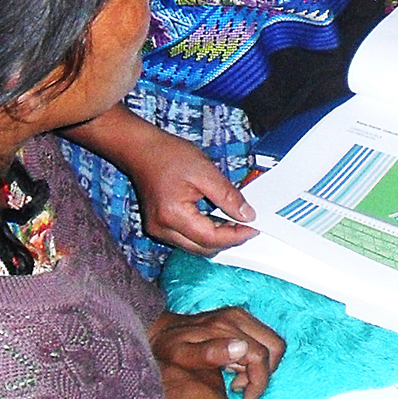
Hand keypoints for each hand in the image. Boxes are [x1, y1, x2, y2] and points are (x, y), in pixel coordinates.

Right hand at [61, 107, 257, 254]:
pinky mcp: (159, 226)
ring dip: (217, 238)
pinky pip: (187, 239)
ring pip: (195, 247)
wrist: (141, 149)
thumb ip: (228, 196)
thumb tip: (247, 215)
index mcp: (173, 216)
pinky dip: (204, 233)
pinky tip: (218, 219)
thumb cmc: (169, 156)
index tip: (255, 228)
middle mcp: (162, 229)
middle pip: (203, 249)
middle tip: (249, 225)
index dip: (236, 236)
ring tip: (236, 221)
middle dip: (229, 240)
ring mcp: (158, 230)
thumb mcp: (206, 172)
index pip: (211, 238)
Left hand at [151, 308, 284, 398]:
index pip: (260, 354)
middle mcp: (238, 317)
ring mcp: (241, 316)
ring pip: (272, 343)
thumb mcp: (183, 354)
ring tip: (236, 379)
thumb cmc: (169, 346)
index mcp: (227, 325)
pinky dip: (256, 358)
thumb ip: (210, 352)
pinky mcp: (240, 318)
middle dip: (264, 373)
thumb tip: (241, 349)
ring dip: (261, 366)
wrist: (161, 329)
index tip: (245, 397)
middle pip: (275, 346)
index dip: (259, 381)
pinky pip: (263, 339)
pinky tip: (235, 367)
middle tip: (241, 387)